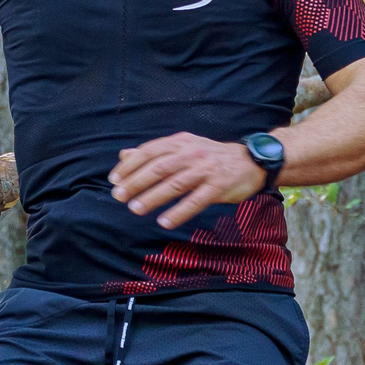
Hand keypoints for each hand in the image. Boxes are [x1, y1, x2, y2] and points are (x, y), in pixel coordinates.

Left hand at [109, 133, 265, 228]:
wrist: (250, 161)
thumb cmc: (210, 157)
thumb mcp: (184, 148)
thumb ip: (155, 152)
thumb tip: (124, 155)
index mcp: (181, 142)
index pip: (150, 151)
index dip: (130, 165)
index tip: (114, 180)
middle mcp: (192, 153)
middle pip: (159, 167)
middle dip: (136, 181)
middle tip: (118, 195)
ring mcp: (206, 170)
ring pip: (175, 183)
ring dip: (153, 197)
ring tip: (135, 209)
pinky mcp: (219, 186)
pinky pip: (196, 201)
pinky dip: (179, 212)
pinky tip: (164, 222)